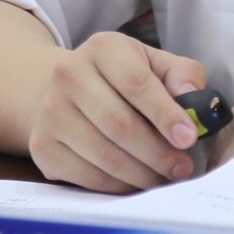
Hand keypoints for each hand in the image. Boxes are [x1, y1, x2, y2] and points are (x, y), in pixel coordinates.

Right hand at [27, 31, 206, 192]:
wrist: (66, 91)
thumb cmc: (122, 78)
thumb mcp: (153, 63)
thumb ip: (180, 74)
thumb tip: (192, 95)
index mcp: (103, 48)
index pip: (136, 83)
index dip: (165, 114)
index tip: (188, 138)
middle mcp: (68, 75)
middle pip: (119, 123)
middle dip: (157, 152)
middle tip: (181, 168)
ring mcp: (50, 113)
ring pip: (103, 154)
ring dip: (140, 173)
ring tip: (164, 178)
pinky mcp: (41, 147)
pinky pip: (86, 176)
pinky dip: (117, 185)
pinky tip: (137, 183)